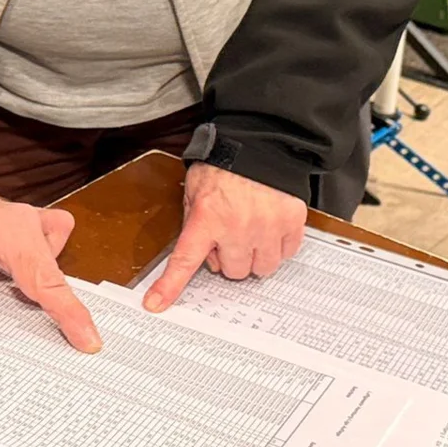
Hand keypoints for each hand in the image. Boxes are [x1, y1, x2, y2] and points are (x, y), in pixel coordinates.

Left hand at [0, 174, 101, 352]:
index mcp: (6, 229)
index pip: (43, 278)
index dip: (67, 312)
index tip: (88, 339)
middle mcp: (26, 222)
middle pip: (54, 274)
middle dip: (62, 308)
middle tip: (70, 340)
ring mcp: (32, 222)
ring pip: (53, 263)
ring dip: (42, 286)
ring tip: (6, 298)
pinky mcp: (31, 228)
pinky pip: (50, 250)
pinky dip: (40, 269)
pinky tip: (14, 280)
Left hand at [142, 164, 306, 311]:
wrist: (261, 142)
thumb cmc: (225, 164)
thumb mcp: (195, 189)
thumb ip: (194, 221)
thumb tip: (197, 253)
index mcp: (207, 218)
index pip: (184, 260)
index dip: (169, 286)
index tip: (156, 304)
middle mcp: (237, 227)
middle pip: (231, 271)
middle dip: (227, 257)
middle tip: (228, 236)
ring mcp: (267, 227)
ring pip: (260, 269)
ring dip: (254, 256)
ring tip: (250, 232)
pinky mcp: (291, 223)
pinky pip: (285, 254)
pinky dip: (277, 245)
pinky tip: (269, 226)